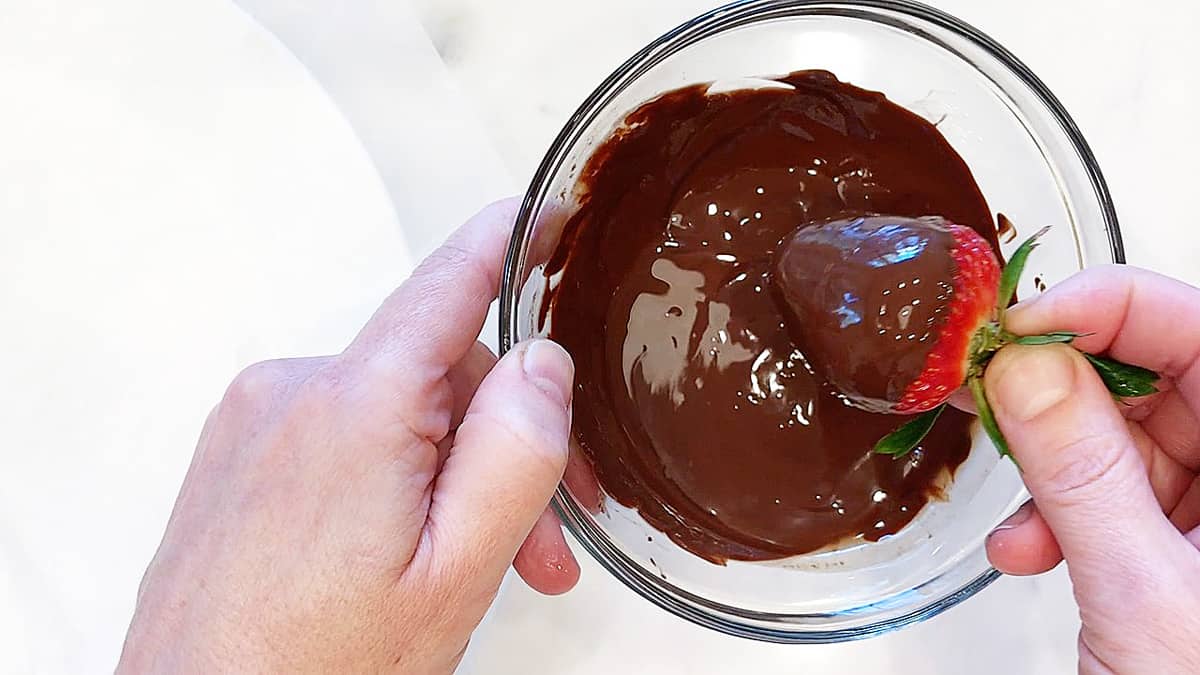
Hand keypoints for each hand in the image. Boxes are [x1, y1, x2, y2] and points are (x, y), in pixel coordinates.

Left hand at [118, 200, 579, 672]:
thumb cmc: (316, 669)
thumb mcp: (456, 570)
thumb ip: (514, 452)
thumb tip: (543, 360)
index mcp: (354, 405)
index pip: (448, 283)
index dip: (508, 240)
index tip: (548, 210)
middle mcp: (293, 391)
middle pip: (438, 373)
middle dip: (505, 442)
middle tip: (545, 540)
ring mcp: (256, 421)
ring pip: (395, 412)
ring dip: (452, 474)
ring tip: (484, 567)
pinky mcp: (239, 454)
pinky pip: (343, 436)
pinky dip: (393, 478)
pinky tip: (410, 549)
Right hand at [982, 266, 1199, 673]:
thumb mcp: (1145, 598)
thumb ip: (1083, 475)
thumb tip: (1028, 367)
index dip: (1110, 306)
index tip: (1019, 323)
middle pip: (1165, 378)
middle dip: (1065, 396)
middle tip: (989, 395)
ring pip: (1134, 438)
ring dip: (1057, 472)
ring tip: (1022, 522)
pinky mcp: (1192, 545)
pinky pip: (1122, 494)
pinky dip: (1066, 513)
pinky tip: (1035, 548)